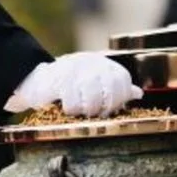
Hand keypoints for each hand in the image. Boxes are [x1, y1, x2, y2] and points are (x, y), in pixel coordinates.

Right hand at [11, 52, 143, 117]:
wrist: (37, 80)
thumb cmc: (71, 84)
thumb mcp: (96, 82)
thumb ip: (116, 88)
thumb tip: (138, 94)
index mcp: (105, 64)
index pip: (123, 81)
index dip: (119, 100)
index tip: (108, 109)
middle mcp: (93, 63)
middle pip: (110, 92)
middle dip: (103, 108)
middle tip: (94, 113)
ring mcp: (77, 69)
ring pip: (93, 100)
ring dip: (86, 111)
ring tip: (79, 110)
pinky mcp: (60, 78)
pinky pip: (73, 103)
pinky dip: (71, 110)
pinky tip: (66, 107)